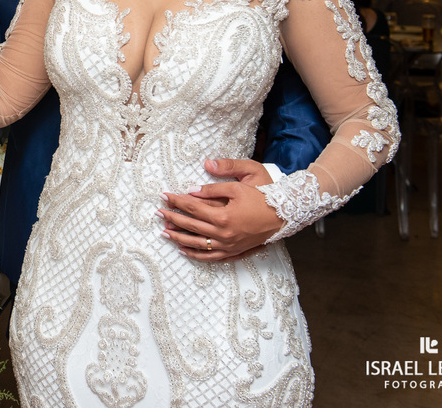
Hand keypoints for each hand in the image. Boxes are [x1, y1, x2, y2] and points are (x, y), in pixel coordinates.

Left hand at [157, 158, 283, 262]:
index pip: (192, 207)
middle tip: (158, 212)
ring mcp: (229, 245)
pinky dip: (196, 255)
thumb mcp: (239, 184)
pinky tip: (184, 250)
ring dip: (179, 238)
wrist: (284, 214)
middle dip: (172, 218)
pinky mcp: (235, 251)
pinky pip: (211, 257)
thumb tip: (191, 189)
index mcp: (223, 216)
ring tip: (164, 232)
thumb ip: (214, 187)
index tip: (164, 196)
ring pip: (197, 244)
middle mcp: (224, 234)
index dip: (176, 201)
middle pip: (191, 226)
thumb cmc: (262, 196)